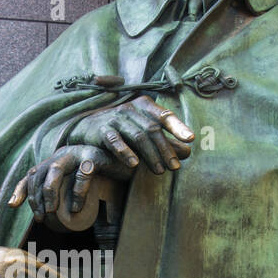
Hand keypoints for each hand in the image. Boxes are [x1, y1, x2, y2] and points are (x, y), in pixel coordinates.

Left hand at [8, 144, 131, 220]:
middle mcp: (63, 155)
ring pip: (55, 170)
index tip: (13, 205)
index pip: (32, 173)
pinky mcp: (95, 156)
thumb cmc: (105, 180)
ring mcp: (78, 153)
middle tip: (41, 217)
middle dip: (36, 196)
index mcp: (56, 162)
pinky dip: (77, 192)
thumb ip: (74, 202)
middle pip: (39, 172)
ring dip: (49, 192)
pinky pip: (82, 174)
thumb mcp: (84, 190)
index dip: (20, 188)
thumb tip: (62, 225)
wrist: (129, 165)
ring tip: (52, 211)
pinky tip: (77, 208)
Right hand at [66, 94, 193, 172]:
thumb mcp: (144, 132)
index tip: (191, 139)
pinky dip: (125, 152)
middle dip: (165, 149)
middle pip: (153, 129)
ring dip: (150, 155)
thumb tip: (188, 152)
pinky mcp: (102, 129)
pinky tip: (134, 164)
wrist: (86, 128)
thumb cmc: (122, 130)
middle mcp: (131, 108)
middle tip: (174, 167)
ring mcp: (116, 117)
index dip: (178, 127)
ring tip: (159, 171)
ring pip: (137, 136)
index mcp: (144, 105)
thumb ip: (165, 141)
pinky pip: (115, 140)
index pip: (165, 116)